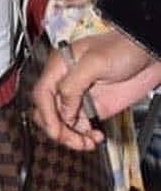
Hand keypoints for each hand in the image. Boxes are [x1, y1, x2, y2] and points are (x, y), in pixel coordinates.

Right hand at [32, 29, 159, 148]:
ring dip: (71, 136)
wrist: (148, 54)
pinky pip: (80, 127)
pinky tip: (95, 137)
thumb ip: (73, 85)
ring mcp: (80, 96)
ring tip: (87, 143)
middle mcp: (66, 83)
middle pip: (48, 110)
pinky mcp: (94, 107)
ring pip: (63, 122)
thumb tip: (63, 110)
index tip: (56, 131)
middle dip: (57, 129)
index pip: (42, 94)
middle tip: (74, 141)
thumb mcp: (94, 62)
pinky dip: (84, 136)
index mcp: (59, 67)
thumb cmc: (123, 47)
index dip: (46, 114)